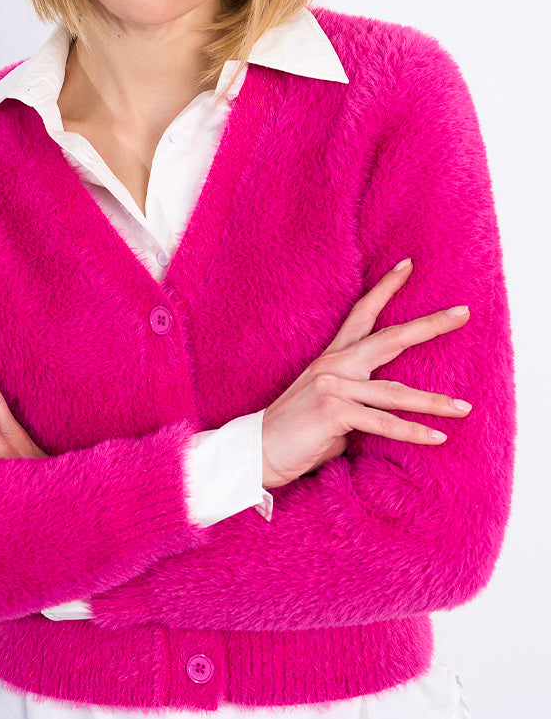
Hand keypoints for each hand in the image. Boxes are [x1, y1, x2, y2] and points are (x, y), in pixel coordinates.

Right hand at [261, 258, 471, 488]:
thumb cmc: (296, 436)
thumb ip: (359, 406)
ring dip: (434, 402)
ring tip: (465, 407)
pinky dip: (411, 432)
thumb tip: (383, 419)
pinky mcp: (333, 411)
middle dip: (429, 325)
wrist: (255, 453)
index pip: (362, 315)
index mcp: (332, 360)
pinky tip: (437, 437)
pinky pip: (382, 423)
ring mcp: (332, 386)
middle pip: (389, 338)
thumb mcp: (332, 411)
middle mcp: (334, 365)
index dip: (385, 289)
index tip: (408, 265)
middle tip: (462, 312)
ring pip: (394, 392)